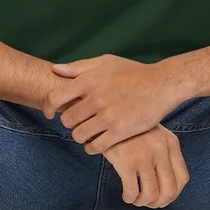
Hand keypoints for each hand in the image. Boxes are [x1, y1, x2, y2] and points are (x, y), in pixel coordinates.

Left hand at [42, 53, 181, 154]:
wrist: (162, 84)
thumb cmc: (134, 72)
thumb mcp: (107, 62)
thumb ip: (80, 67)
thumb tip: (55, 70)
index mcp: (89, 80)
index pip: (55, 98)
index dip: (47, 108)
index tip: (49, 114)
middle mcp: (95, 98)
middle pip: (66, 120)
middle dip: (69, 123)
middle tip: (77, 123)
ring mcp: (107, 116)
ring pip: (79, 135)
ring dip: (80, 136)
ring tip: (87, 133)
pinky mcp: (119, 131)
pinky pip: (95, 146)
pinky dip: (91, 148)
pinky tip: (96, 143)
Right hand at [103, 122, 189, 208]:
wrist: (108, 115)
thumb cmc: (130, 128)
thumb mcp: (155, 135)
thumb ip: (164, 153)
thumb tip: (167, 183)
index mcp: (171, 143)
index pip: (183, 178)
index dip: (174, 194)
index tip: (164, 197)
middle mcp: (161, 150)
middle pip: (169, 190)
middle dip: (158, 203)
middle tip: (149, 203)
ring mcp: (144, 156)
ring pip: (151, 194)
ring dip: (143, 202)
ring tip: (136, 199)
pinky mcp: (126, 162)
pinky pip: (132, 192)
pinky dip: (130, 198)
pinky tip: (127, 195)